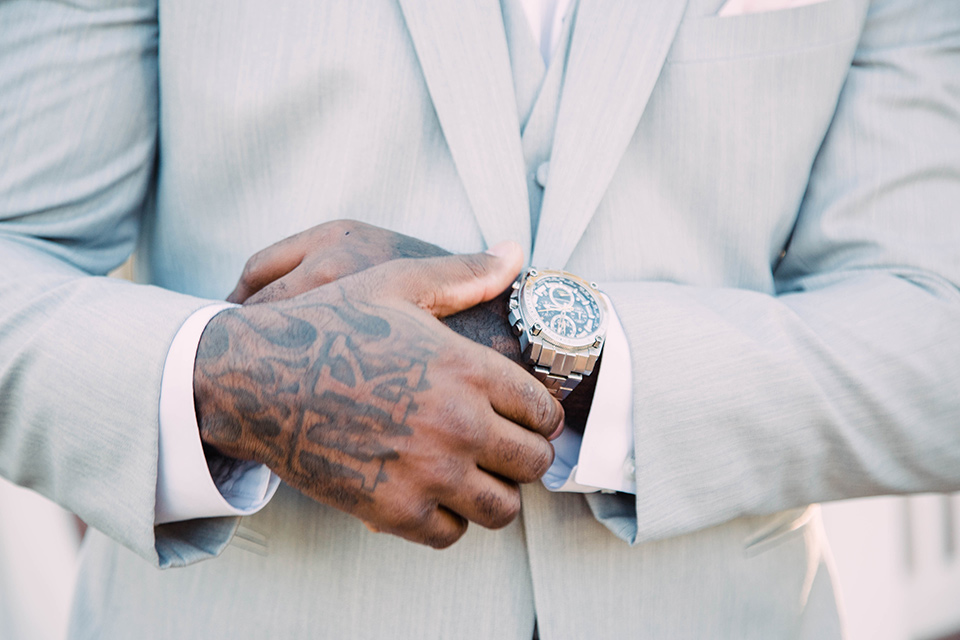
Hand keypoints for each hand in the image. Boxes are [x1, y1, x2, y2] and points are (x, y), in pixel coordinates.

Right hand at [196, 247, 563, 547]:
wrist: (256, 377)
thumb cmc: (327, 326)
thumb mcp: (396, 284)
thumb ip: (464, 274)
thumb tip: (516, 252)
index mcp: (467, 368)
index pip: (544, 411)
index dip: (542, 416)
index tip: (528, 419)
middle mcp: (458, 423)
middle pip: (534, 463)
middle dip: (527, 457)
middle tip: (506, 451)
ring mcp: (427, 471)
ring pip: (502, 509)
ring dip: (495, 495)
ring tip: (476, 477)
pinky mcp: (393, 510)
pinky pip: (451, 534)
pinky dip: (449, 521)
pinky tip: (433, 495)